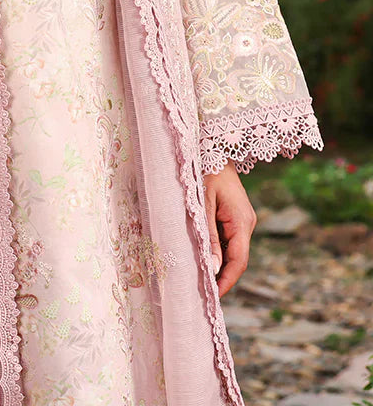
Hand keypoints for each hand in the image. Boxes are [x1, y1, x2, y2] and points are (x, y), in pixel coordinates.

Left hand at [202, 158, 256, 298]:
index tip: (213, 298)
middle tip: (202, 294)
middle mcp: (246, 223)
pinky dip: (217, 251)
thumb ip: (209, 236)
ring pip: (232, 250)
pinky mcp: (235, 217)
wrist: (213, 148)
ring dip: (218, 264)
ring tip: (199, 280)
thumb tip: (213, 268)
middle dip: (222, 277)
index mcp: (242, 221)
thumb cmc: (205, 171)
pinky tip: (203, 257)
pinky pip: (228, 240)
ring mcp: (242, 220)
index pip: (238, 261)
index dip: (227, 281)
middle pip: (237, 259)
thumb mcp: (203, 204)